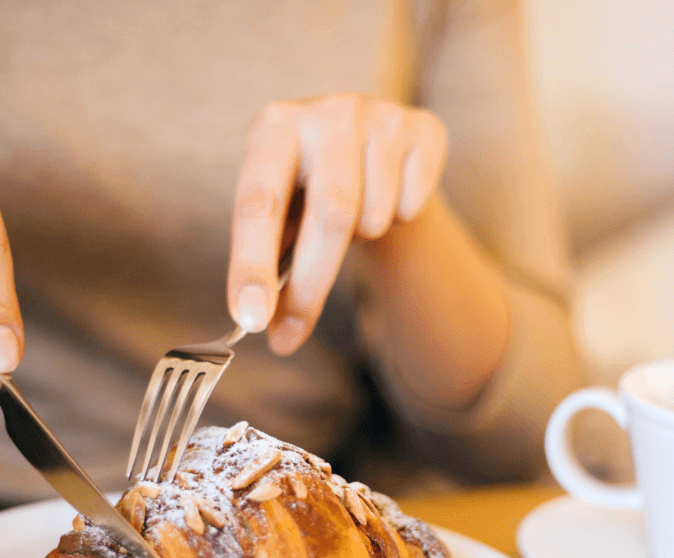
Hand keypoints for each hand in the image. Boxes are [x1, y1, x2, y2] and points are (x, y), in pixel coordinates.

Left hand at [227, 95, 446, 354]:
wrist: (366, 147)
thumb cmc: (307, 190)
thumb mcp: (279, 214)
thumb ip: (269, 262)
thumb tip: (269, 326)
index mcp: (272, 129)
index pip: (259, 205)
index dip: (253, 265)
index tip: (251, 318)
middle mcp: (324, 112)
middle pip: (329, 216)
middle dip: (312, 285)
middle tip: (294, 331)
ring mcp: (377, 114)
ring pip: (375, 215)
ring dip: (363, 237)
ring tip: (353, 219)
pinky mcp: (422, 128)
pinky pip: (412, 205)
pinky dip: (400, 218)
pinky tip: (388, 196)